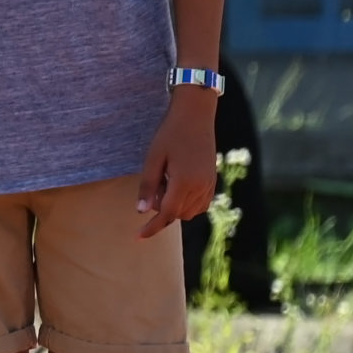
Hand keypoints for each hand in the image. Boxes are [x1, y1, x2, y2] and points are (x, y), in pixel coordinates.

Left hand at [135, 87, 218, 238]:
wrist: (196, 115)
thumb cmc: (170, 134)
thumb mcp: (153, 159)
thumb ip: (147, 186)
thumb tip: (142, 211)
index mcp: (184, 182)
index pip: (167, 214)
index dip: (152, 227)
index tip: (139, 237)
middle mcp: (201, 186)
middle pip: (178, 214)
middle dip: (162, 210)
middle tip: (154, 186)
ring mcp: (210, 184)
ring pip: (190, 212)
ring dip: (175, 207)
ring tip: (165, 181)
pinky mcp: (213, 180)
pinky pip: (201, 204)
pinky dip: (187, 203)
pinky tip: (176, 186)